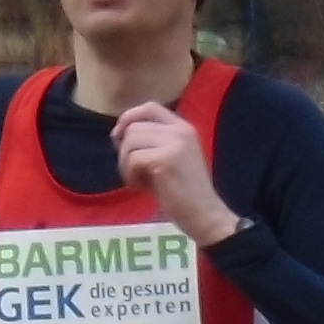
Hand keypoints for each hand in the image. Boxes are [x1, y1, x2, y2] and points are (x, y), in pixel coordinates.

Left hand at [112, 100, 229, 242]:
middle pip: (135, 125)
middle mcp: (180, 130)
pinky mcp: (166, 160)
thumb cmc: (184, 193)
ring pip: (131, 141)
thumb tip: (118, 135)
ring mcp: (175, 143)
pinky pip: (133, 159)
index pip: (149, 107)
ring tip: (136, 181)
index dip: (129, 118)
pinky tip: (139, 188)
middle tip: (130, 171)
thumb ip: (149, 143)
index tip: (118, 138)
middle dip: (124, 149)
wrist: (205, 215)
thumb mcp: (168, 159)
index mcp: (183, 127)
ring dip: (125, 163)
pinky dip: (129, 175)